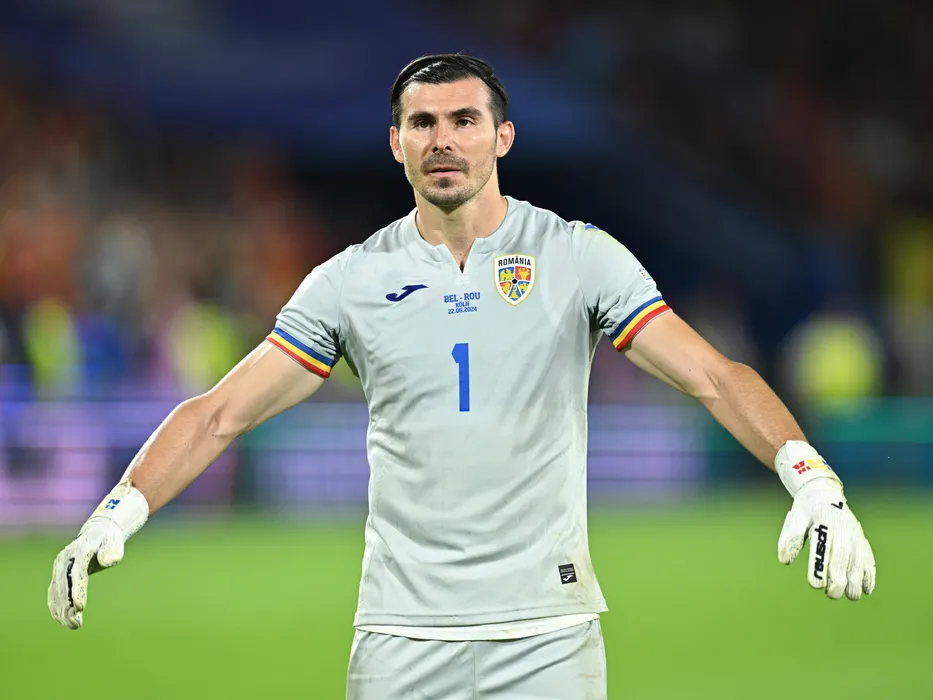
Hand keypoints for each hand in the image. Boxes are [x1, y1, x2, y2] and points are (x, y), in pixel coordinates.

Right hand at [48, 518, 125, 628]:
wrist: (99, 531)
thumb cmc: (110, 539)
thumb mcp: (115, 543)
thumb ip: (112, 552)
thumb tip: (108, 561)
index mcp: (78, 551)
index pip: (75, 574)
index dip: (76, 591)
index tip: (80, 608)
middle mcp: (65, 559)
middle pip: (63, 585)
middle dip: (68, 606)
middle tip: (76, 623)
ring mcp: (60, 567)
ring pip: (56, 591)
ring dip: (62, 610)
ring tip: (72, 626)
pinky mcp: (59, 574)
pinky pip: (54, 592)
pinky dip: (56, 606)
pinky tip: (61, 620)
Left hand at [777, 481, 875, 599]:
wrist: (824, 493)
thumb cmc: (805, 510)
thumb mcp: (795, 519)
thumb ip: (790, 538)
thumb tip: (785, 561)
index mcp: (822, 523)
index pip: (821, 548)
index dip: (819, 568)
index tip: (815, 585)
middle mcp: (841, 528)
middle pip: (842, 557)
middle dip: (839, 579)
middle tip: (832, 595)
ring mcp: (854, 534)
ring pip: (858, 559)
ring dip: (856, 580)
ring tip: (851, 596)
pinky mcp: (861, 538)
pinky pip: (868, 557)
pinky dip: (869, 573)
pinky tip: (867, 589)